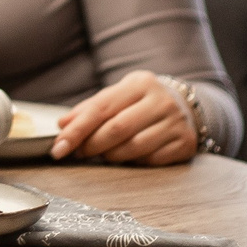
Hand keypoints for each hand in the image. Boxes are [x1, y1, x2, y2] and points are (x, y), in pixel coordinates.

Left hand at [50, 71, 199, 164]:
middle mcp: (161, 101)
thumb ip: (90, 108)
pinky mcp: (184, 144)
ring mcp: (175, 123)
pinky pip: (150, 160)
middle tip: (78, 152)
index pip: (101, 108)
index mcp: (140, 84)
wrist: (187, 107)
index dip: (77, 130)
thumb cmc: (142, 102)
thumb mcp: (119, 95)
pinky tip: (128, 157)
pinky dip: (133, 162)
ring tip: (102, 154)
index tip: (59, 147)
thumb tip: (63, 124)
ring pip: (133, 148)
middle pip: (117, 129)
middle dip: (91, 145)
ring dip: (110, 156)